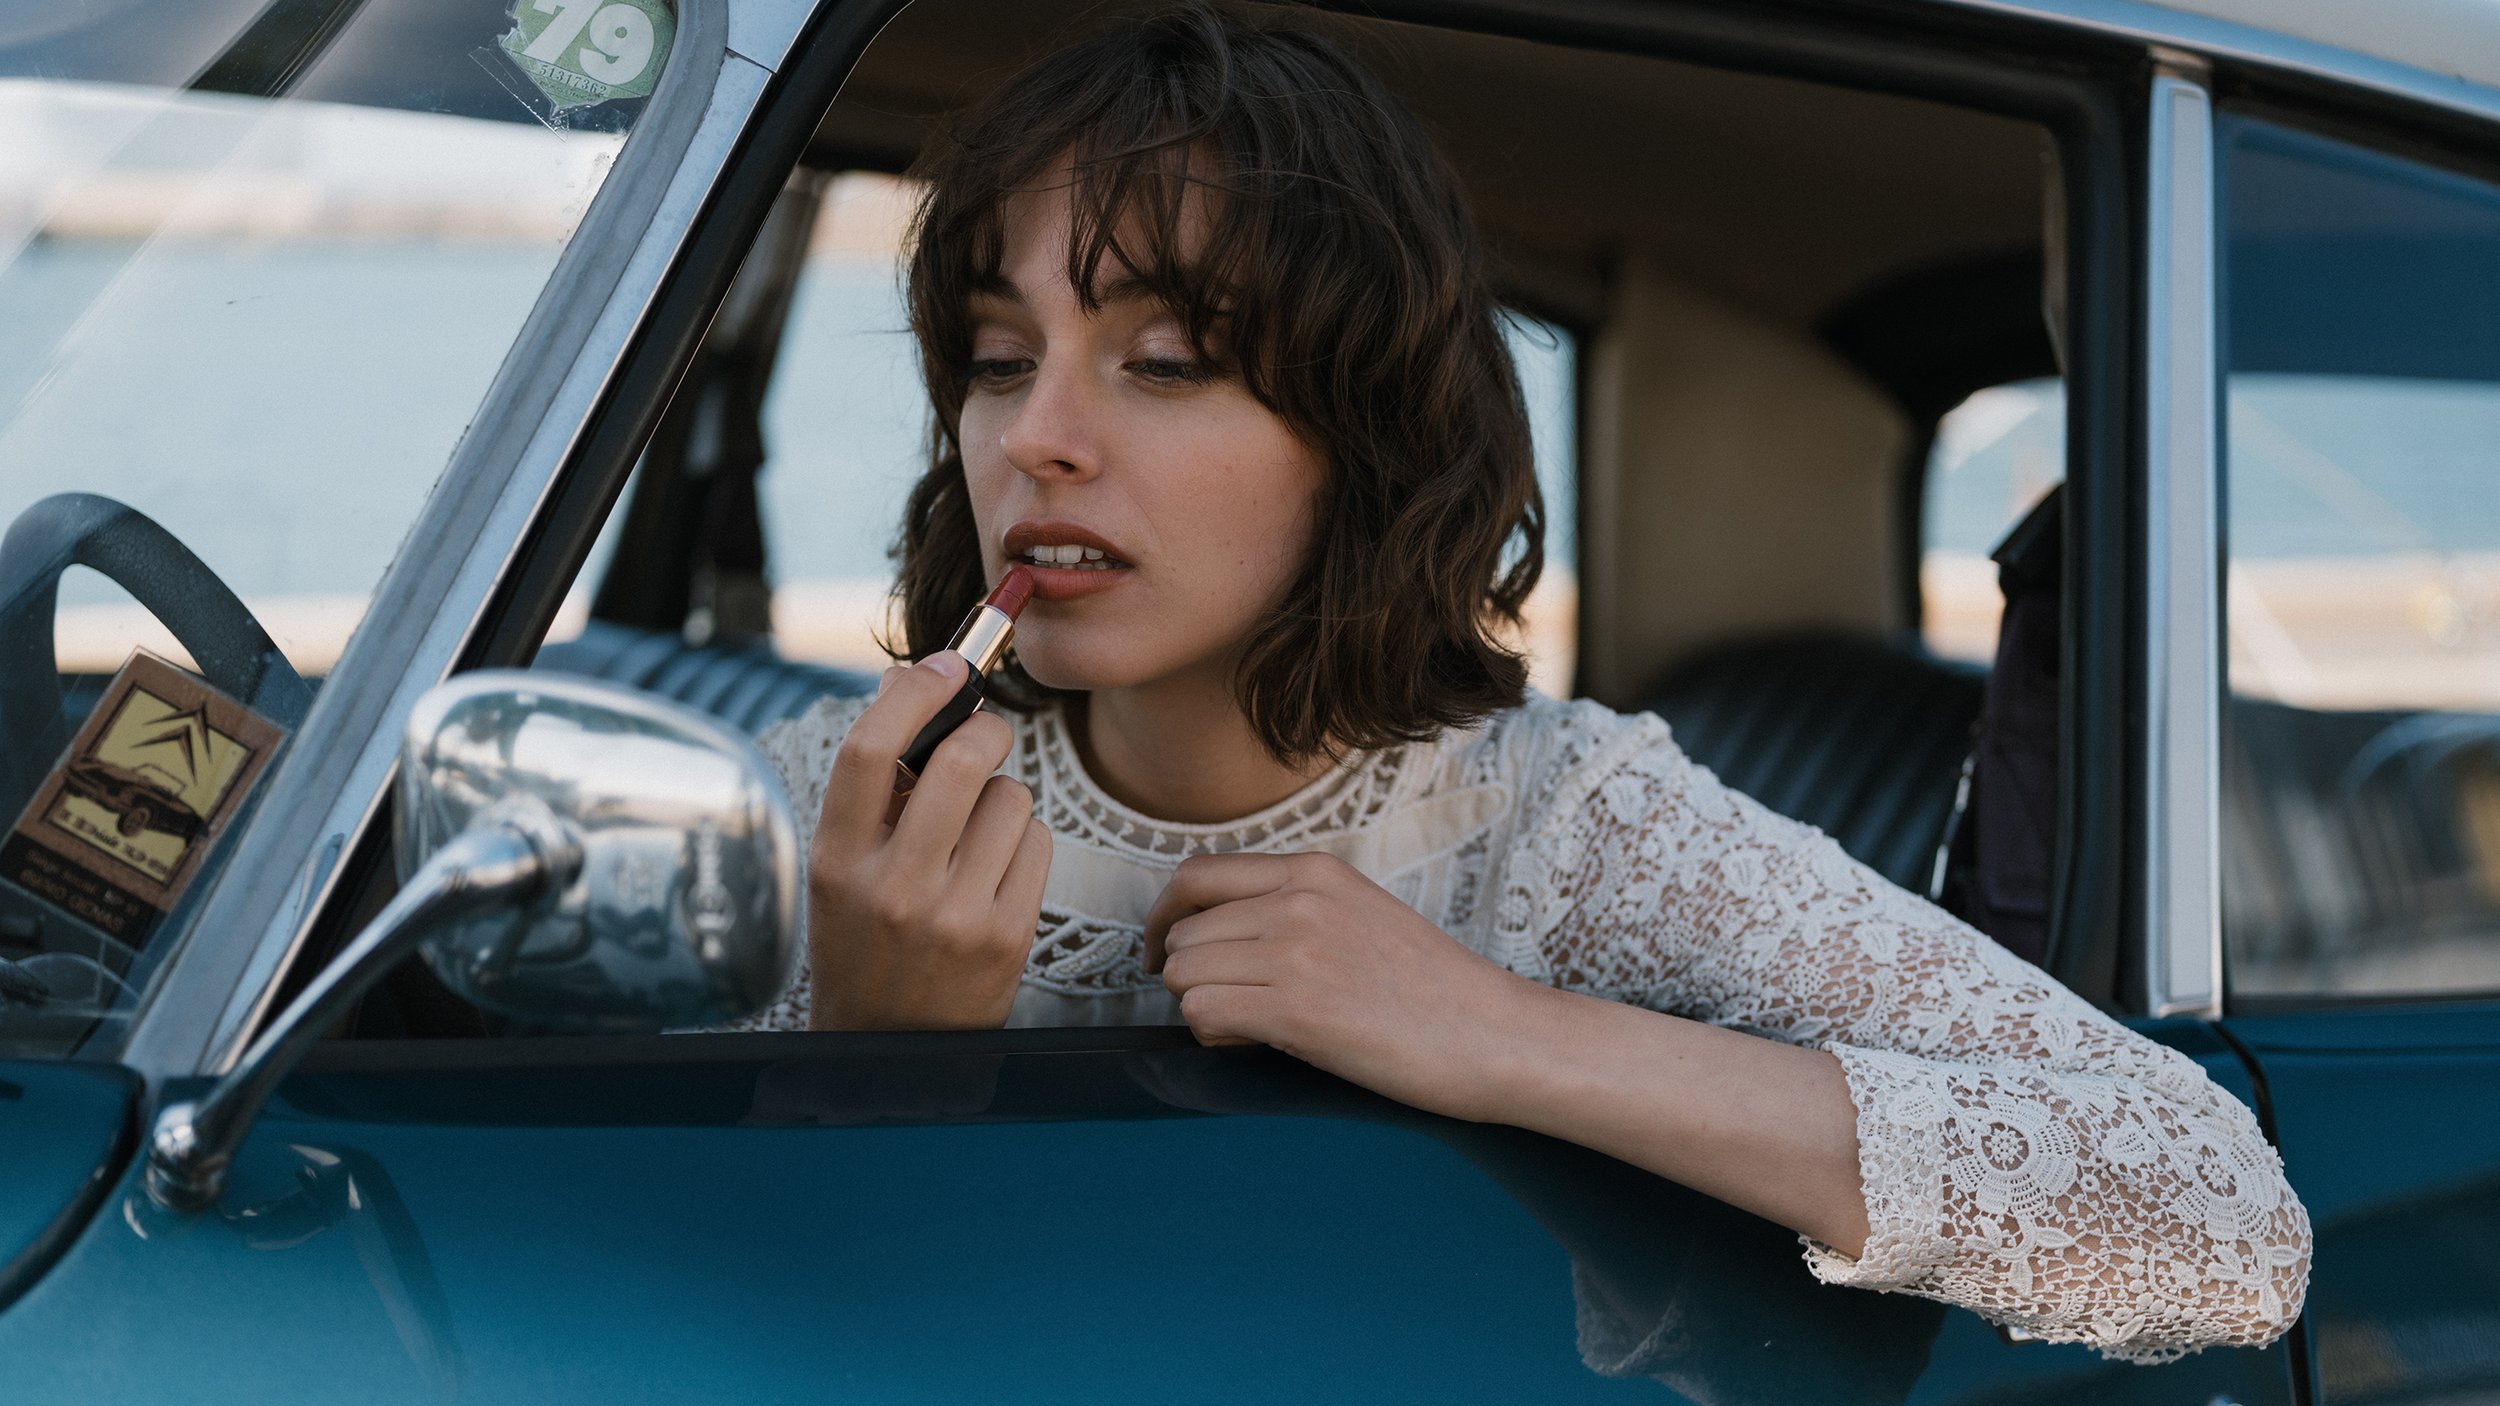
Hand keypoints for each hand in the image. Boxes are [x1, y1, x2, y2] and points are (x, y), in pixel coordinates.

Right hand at [803, 652, 1051, 1028]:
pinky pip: (1037, 842)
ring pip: (1011, 797)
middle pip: (960, 761)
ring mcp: (953, 917)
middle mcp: (891, 888)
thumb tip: (910, 678)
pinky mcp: (1006, 938)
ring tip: (976, 830)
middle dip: (986, 729)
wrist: (889, 1048)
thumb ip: (873, 782)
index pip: (869, 750)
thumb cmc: (865, 936)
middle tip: (985, 734)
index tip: (944, 666)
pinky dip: (1024, 840)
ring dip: (1003, 795)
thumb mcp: (842, 866)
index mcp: (835, 860)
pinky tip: (997, 869)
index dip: (915, 692)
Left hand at [1143, 852, 1542, 1122]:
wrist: (1495, 1035)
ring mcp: (1296, 950)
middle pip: (1184, 932)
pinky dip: (1215, 1038)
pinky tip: (1258, 1045)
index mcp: (1315, 870)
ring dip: (1203, 1009)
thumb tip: (1216, 935)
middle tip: (1233, 1010)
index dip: (1165, 919)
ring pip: (1184, 974)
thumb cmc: (1435, 991)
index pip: (1195, 875)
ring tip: (1254, 1030)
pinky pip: (1202, 1015)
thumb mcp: (1362, 915)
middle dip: (1192, 976)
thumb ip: (1295, 908)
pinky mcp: (1296, 1008)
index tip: (1164, 953)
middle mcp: (1298, 899)